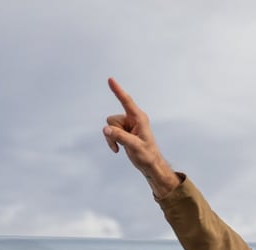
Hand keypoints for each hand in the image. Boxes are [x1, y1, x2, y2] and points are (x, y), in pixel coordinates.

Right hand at [103, 77, 180, 197]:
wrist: (150, 164)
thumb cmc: (147, 155)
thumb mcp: (134, 146)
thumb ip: (120, 137)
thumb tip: (106, 129)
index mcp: (139, 118)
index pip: (126, 101)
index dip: (118, 90)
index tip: (110, 79)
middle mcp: (133, 118)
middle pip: (112, 119)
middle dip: (113, 132)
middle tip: (123, 143)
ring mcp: (128, 125)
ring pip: (109, 126)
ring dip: (112, 138)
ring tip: (122, 146)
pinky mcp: (124, 131)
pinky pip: (110, 132)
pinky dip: (111, 141)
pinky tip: (118, 149)